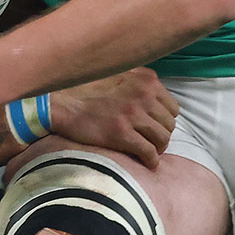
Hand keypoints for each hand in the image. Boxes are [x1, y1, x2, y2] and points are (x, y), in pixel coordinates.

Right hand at [50, 68, 178, 169]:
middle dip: (161, 134)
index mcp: (146, 79)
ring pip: (163, 138)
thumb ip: (138, 79)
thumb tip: (155, 92)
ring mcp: (133, 114)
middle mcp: (143, 94)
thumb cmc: (86, 88)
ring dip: (158, 148)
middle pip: (169, 124)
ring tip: (149, 152)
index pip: (172, 107)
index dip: (164, 120)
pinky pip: (149, 152)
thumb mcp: (117, 72)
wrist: (61, 102)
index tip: (155, 127)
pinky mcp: (122, 133)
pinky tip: (146, 163)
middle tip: (151, 142)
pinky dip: (151, 161)